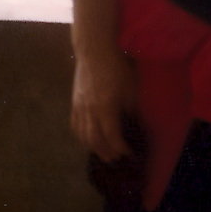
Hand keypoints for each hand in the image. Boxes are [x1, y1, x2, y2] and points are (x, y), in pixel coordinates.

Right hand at [70, 44, 135, 162]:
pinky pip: (75, 126)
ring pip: (83, 135)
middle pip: (95, 140)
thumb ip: (132, 108)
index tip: (129, 154)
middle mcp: (90, 111)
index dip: (121, 148)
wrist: (94, 51)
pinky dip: (81, 137)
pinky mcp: (74, 103)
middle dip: (106, 153)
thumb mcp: (131, 88)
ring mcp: (79, 107)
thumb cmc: (117, 67)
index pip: (112, 136)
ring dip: (93, 148)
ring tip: (103, 154)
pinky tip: (88, 140)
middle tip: (116, 160)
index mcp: (106, 108)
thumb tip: (136, 125)